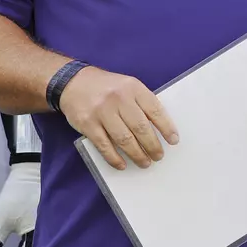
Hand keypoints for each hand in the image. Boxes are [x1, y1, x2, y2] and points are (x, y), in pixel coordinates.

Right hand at [57, 67, 177, 170]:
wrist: (73, 82)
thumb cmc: (106, 87)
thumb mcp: (127, 86)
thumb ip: (141, 102)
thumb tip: (160, 127)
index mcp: (132, 87)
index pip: (155, 110)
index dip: (166, 127)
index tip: (174, 140)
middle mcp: (118, 98)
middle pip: (141, 128)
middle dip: (152, 145)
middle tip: (159, 156)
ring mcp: (102, 112)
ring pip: (124, 139)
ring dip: (137, 154)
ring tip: (145, 162)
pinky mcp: (88, 124)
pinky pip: (104, 146)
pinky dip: (115, 158)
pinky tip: (122, 164)